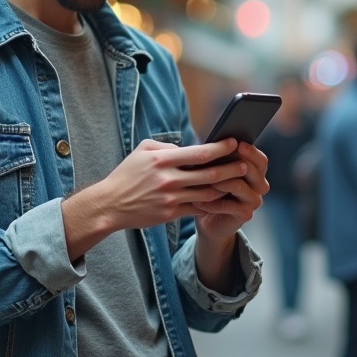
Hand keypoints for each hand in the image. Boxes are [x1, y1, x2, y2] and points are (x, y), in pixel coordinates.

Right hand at [61, 138, 248, 259]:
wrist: (110, 205)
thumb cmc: (127, 174)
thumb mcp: (143, 150)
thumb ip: (167, 146)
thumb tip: (189, 147)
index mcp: (162, 159)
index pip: (199, 152)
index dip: (220, 148)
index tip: (234, 143)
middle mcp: (168, 179)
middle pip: (209, 174)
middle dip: (231, 168)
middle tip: (245, 164)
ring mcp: (170, 198)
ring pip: (207, 193)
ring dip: (225, 188)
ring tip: (237, 181)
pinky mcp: (170, 214)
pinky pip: (198, 208)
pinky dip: (211, 204)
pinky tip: (221, 199)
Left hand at [191, 142, 269, 291]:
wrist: (208, 219)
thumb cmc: (210, 189)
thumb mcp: (214, 170)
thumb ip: (218, 158)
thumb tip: (210, 143)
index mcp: (256, 171)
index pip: (260, 159)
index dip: (250, 151)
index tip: (237, 143)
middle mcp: (259, 185)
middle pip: (254, 170)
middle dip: (234, 163)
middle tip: (215, 160)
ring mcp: (254, 201)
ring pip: (240, 186)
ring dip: (220, 182)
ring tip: (201, 180)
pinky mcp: (246, 214)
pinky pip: (231, 206)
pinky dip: (212, 203)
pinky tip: (197, 201)